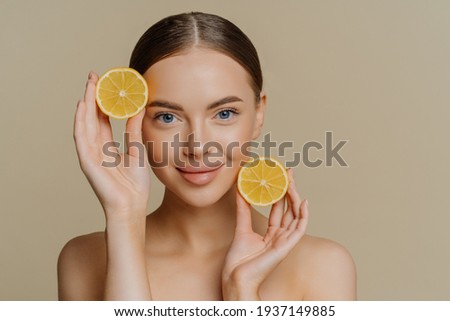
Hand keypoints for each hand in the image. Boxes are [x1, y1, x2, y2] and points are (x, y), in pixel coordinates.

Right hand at [73, 71, 149, 218]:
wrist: (132, 206)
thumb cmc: (135, 184)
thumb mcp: (137, 149)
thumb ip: (134, 129)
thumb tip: (138, 107)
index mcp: (107, 146)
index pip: (102, 118)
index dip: (103, 101)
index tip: (106, 83)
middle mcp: (96, 147)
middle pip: (92, 117)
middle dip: (93, 96)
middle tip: (95, 76)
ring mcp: (89, 154)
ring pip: (85, 122)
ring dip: (86, 102)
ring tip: (90, 84)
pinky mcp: (87, 161)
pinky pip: (81, 137)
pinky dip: (80, 120)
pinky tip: (82, 105)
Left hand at [222, 168, 308, 299]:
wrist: (236, 277)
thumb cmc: (239, 260)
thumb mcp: (241, 228)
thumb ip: (243, 209)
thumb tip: (240, 190)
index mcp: (271, 234)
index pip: (279, 209)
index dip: (280, 193)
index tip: (280, 176)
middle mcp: (280, 237)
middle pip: (289, 209)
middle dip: (289, 190)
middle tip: (288, 172)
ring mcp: (284, 242)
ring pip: (295, 216)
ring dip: (295, 198)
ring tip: (292, 181)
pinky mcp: (286, 247)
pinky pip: (299, 230)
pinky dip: (304, 216)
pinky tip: (304, 202)